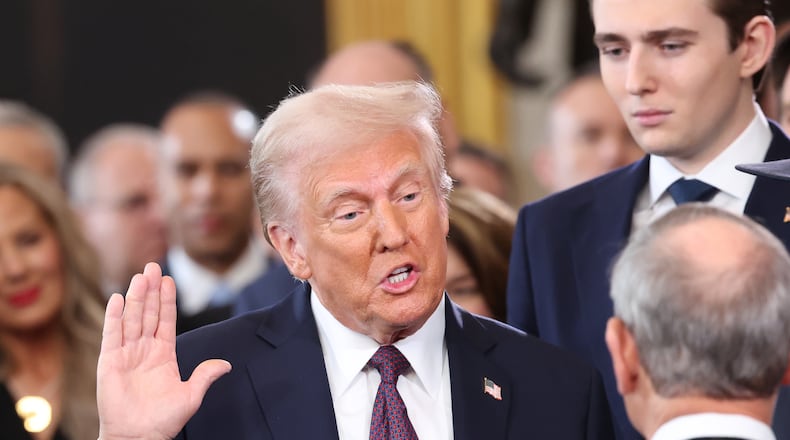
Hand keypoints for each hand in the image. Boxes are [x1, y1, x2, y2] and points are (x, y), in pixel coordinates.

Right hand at [97, 262, 230, 439]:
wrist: (139, 437)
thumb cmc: (163, 420)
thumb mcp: (191, 395)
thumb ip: (205, 375)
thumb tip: (226, 364)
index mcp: (163, 355)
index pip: (166, 320)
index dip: (167, 300)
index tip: (169, 280)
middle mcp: (144, 350)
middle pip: (148, 313)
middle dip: (151, 290)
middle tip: (153, 266)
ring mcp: (126, 354)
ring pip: (131, 319)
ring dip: (136, 297)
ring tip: (140, 276)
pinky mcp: (109, 362)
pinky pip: (112, 335)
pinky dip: (114, 316)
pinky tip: (117, 298)